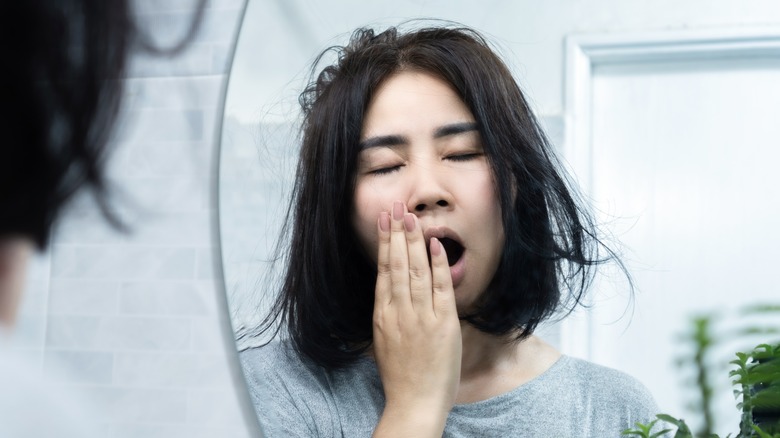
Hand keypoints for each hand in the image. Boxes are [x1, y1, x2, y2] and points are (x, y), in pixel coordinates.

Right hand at [372, 201, 461, 436]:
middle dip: (396, 233)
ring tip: (411, 216)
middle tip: (396, 207)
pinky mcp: (443, 324)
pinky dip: (438, 264)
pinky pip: (440, 288)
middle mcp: (399, 311)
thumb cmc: (400, 375)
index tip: (384, 221)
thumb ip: (388, 313)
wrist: (415, 403)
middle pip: (397, 264)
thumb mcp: (384, 340)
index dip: (385, 243)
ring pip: (416, 270)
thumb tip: (390, 289)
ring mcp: (421, 316)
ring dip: (414, 241)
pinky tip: (435, 244)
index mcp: (382, 315)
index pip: (383, 270)